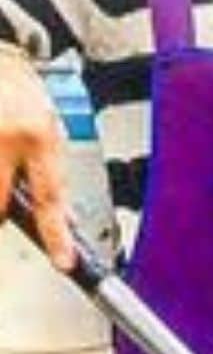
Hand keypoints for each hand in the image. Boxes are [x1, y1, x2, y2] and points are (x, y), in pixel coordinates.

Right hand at [0, 51, 72, 269]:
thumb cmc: (21, 91)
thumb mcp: (48, 129)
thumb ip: (46, 170)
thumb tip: (53, 214)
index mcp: (38, 135)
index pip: (51, 196)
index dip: (56, 235)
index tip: (65, 262)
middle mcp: (4, 139)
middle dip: (0, 212)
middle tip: (3, 195)